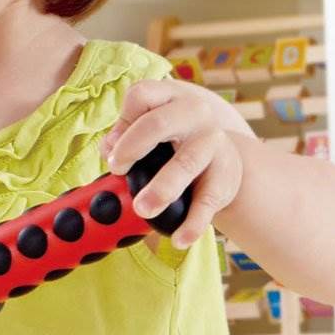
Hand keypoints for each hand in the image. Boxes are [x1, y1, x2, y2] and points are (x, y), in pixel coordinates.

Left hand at [102, 79, 255, 249]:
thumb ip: (124, 138)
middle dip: (132, 147)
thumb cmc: (173, 143)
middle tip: (117, 171)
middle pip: (159, 123)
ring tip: (143, 210)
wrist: (224, 160)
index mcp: (169, 98)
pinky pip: (208, 200)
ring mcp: (212, 142)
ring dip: (162, 188)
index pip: (141, 95)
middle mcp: (194, 114)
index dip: (122, 122)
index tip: (113, 154)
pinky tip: (179, 239)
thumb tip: (109, 150)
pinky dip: (193, 223)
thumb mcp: (151, 132)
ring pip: (185, 163)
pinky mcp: (225, 175)